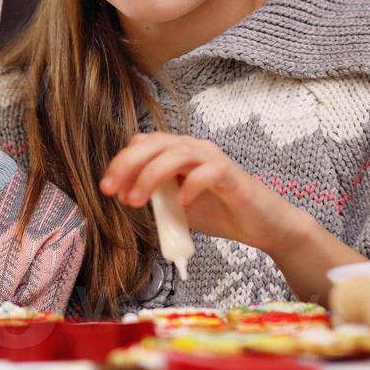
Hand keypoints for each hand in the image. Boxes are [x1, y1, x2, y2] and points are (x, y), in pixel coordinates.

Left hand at [100, 133, 302, 253]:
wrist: (262, 226)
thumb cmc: (219, 212)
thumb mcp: (177, 207)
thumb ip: (156, 196)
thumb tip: (126, 194)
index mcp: (177, 152)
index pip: (142, 145)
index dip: (121, 163)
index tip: (107, 189)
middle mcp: (193, 148)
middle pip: (154, 143)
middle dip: (128, 164)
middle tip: (113, 191)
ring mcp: (212, 158)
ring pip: (175, 154)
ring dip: (151, 176)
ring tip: (138, 200)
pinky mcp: (231, 174)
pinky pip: (207, 171)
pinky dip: (190, 185)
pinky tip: (181, 202)